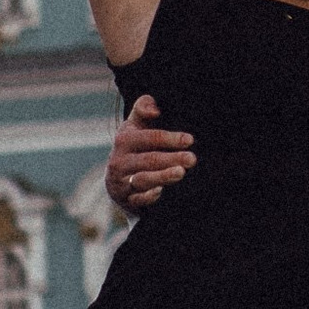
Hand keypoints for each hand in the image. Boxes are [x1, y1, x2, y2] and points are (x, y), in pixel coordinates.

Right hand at [105, 93, 195, 216]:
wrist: (116, 178)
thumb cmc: (134, 146)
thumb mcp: (135, 125)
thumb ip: (143, 108)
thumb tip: (155, 110)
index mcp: (124, 140)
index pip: (148, 137)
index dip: (169, 138)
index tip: (189, 140)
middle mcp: (120, 161)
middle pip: (148, 159)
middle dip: (171, 158)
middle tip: (192, 159)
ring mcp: (122, 182)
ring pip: (143, 179)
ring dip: (162, 176)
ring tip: (181, 173)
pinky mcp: (127, 200)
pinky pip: (137, 199)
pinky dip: (148, 196)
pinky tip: (161, 192)